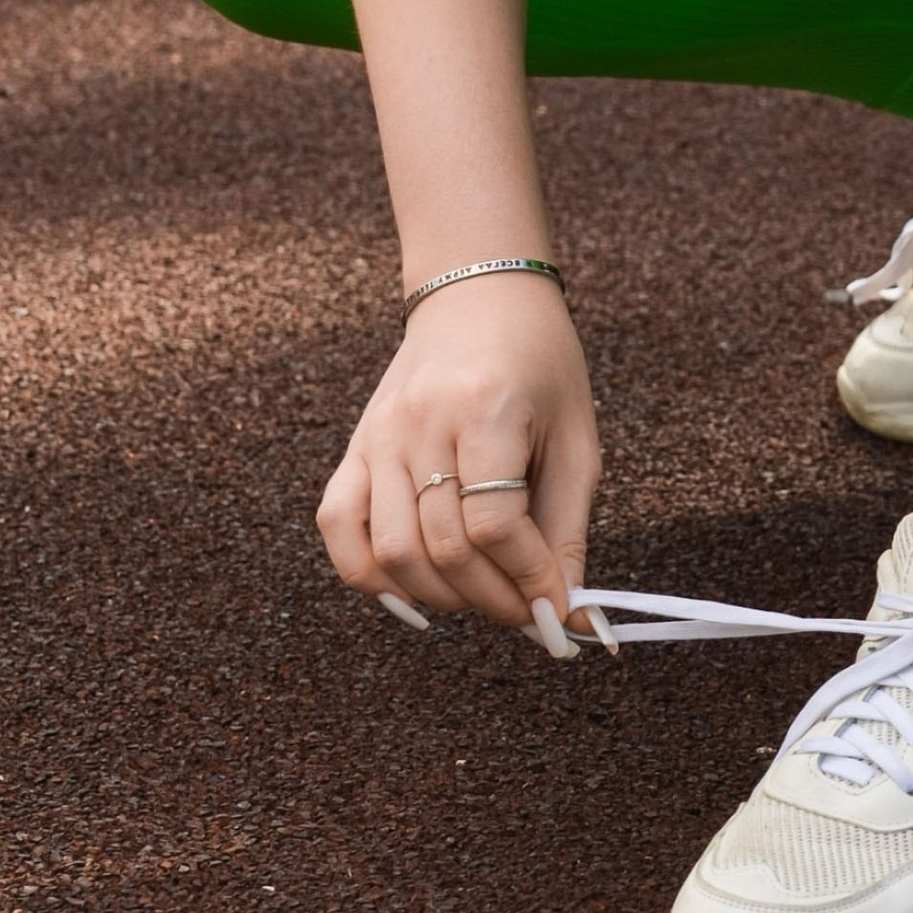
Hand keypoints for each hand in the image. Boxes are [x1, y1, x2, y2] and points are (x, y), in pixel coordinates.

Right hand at [316, 275, 602, 645]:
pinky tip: (413, 596)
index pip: (494, 524)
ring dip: (442, 597)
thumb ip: (568, 530)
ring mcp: (378, 435)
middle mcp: (420, 422)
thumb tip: (572, 619)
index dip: (529, 579)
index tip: (558, 605)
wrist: (478, 293)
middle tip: (527, 612)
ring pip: (391, 551)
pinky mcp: (354, 446)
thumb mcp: (574, 438)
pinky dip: (370, 576)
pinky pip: (338, 527)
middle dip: (492, 599)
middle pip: (442, 547)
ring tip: (483, 595)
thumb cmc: (540, 363)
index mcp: (485, 408)